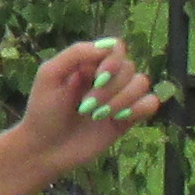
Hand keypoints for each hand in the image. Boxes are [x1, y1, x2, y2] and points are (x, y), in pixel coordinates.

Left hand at [20, 38, 164, 179]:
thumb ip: (75, 53)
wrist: (47, 148)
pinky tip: (120, 118)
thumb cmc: (43, 111)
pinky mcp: (128, 117)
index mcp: (88, 64)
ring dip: (121, 99)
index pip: (115, 48)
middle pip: (129, 67)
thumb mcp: (49, 75)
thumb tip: (108, 46)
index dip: (112, 61)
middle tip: (85, 106)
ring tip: (97, 115)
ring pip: (142, 83)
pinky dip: (141, 108)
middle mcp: (107, 77)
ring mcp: (119, 97)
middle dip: (109, 88)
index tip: (97, 77)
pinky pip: (151, 102)